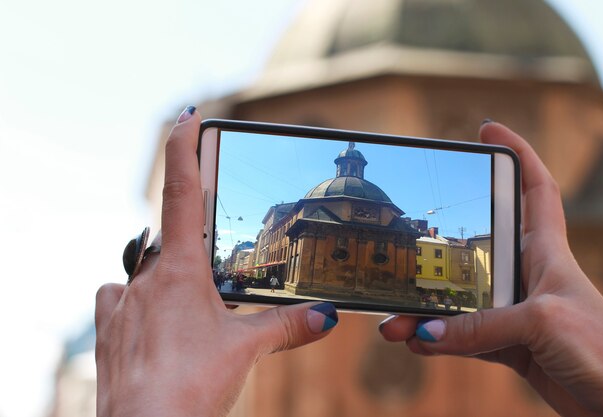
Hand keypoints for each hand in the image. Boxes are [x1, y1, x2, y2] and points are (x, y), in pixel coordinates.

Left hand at [95, 107, 337, 416]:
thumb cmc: (190, 387)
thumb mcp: (246, 350)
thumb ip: (288, 326)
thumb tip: (326, 316)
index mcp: (180, 270)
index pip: (180, 191)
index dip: (184, 148)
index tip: (187, 117)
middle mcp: (145, 279)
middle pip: (170, 239)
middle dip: (193, 242)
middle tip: (212, 264)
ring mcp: (122, 304)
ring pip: (143, 271)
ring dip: (166, 276)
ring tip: (190, 305)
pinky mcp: (109, 331)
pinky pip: (118, 300)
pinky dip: (136, 301)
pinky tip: (150, 321)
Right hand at [379, 122, 602, 416]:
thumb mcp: (542, 322)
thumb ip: (481, 326)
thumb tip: (425, 331)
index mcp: (547, 251)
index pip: (536, 188)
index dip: (518, 153)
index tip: (489, 130)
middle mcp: (527, 275)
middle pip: (473, 250)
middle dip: (437, 249)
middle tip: (405, 247)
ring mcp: (515, 312)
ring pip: (458, 302)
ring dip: (425, 312)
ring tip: (394, 323)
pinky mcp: (509, 346)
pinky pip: (462, 338)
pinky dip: (438, 341)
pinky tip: (417, 343)